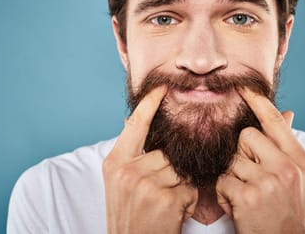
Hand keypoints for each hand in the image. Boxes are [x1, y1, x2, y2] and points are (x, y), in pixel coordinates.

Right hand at [103, 86, 197, 233]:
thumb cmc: (128, 217)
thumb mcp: (119, 184)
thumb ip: (131, 157)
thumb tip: (142, 126)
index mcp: (115, 162)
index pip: (135, 124)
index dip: (151, 103)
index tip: (163, 86)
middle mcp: (127, 170)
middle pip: (166, 152)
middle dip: (170, 171)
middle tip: (160, 194)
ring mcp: (145, 184)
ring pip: (180, 169)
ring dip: (181, 187)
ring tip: (165, 205)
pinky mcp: (164, 199)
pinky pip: (189, 188)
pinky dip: (187, 202)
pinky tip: (172, 215)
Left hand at [216, 88, 304, 233]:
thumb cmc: (291, 210)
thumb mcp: (298, 176)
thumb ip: (287, 146)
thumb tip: (288, 114)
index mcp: (298, 158)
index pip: (274, 120)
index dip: (257, 101)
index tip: (242, 86)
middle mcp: (286, 166)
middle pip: (246, 136)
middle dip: (242, 153)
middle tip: (252, 176)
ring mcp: (267, 181)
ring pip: (231, 159)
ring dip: (233, 178)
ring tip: (248, 196)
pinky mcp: (248, 196)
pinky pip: (223, 181)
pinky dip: (225, 195)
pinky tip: (240, 207)